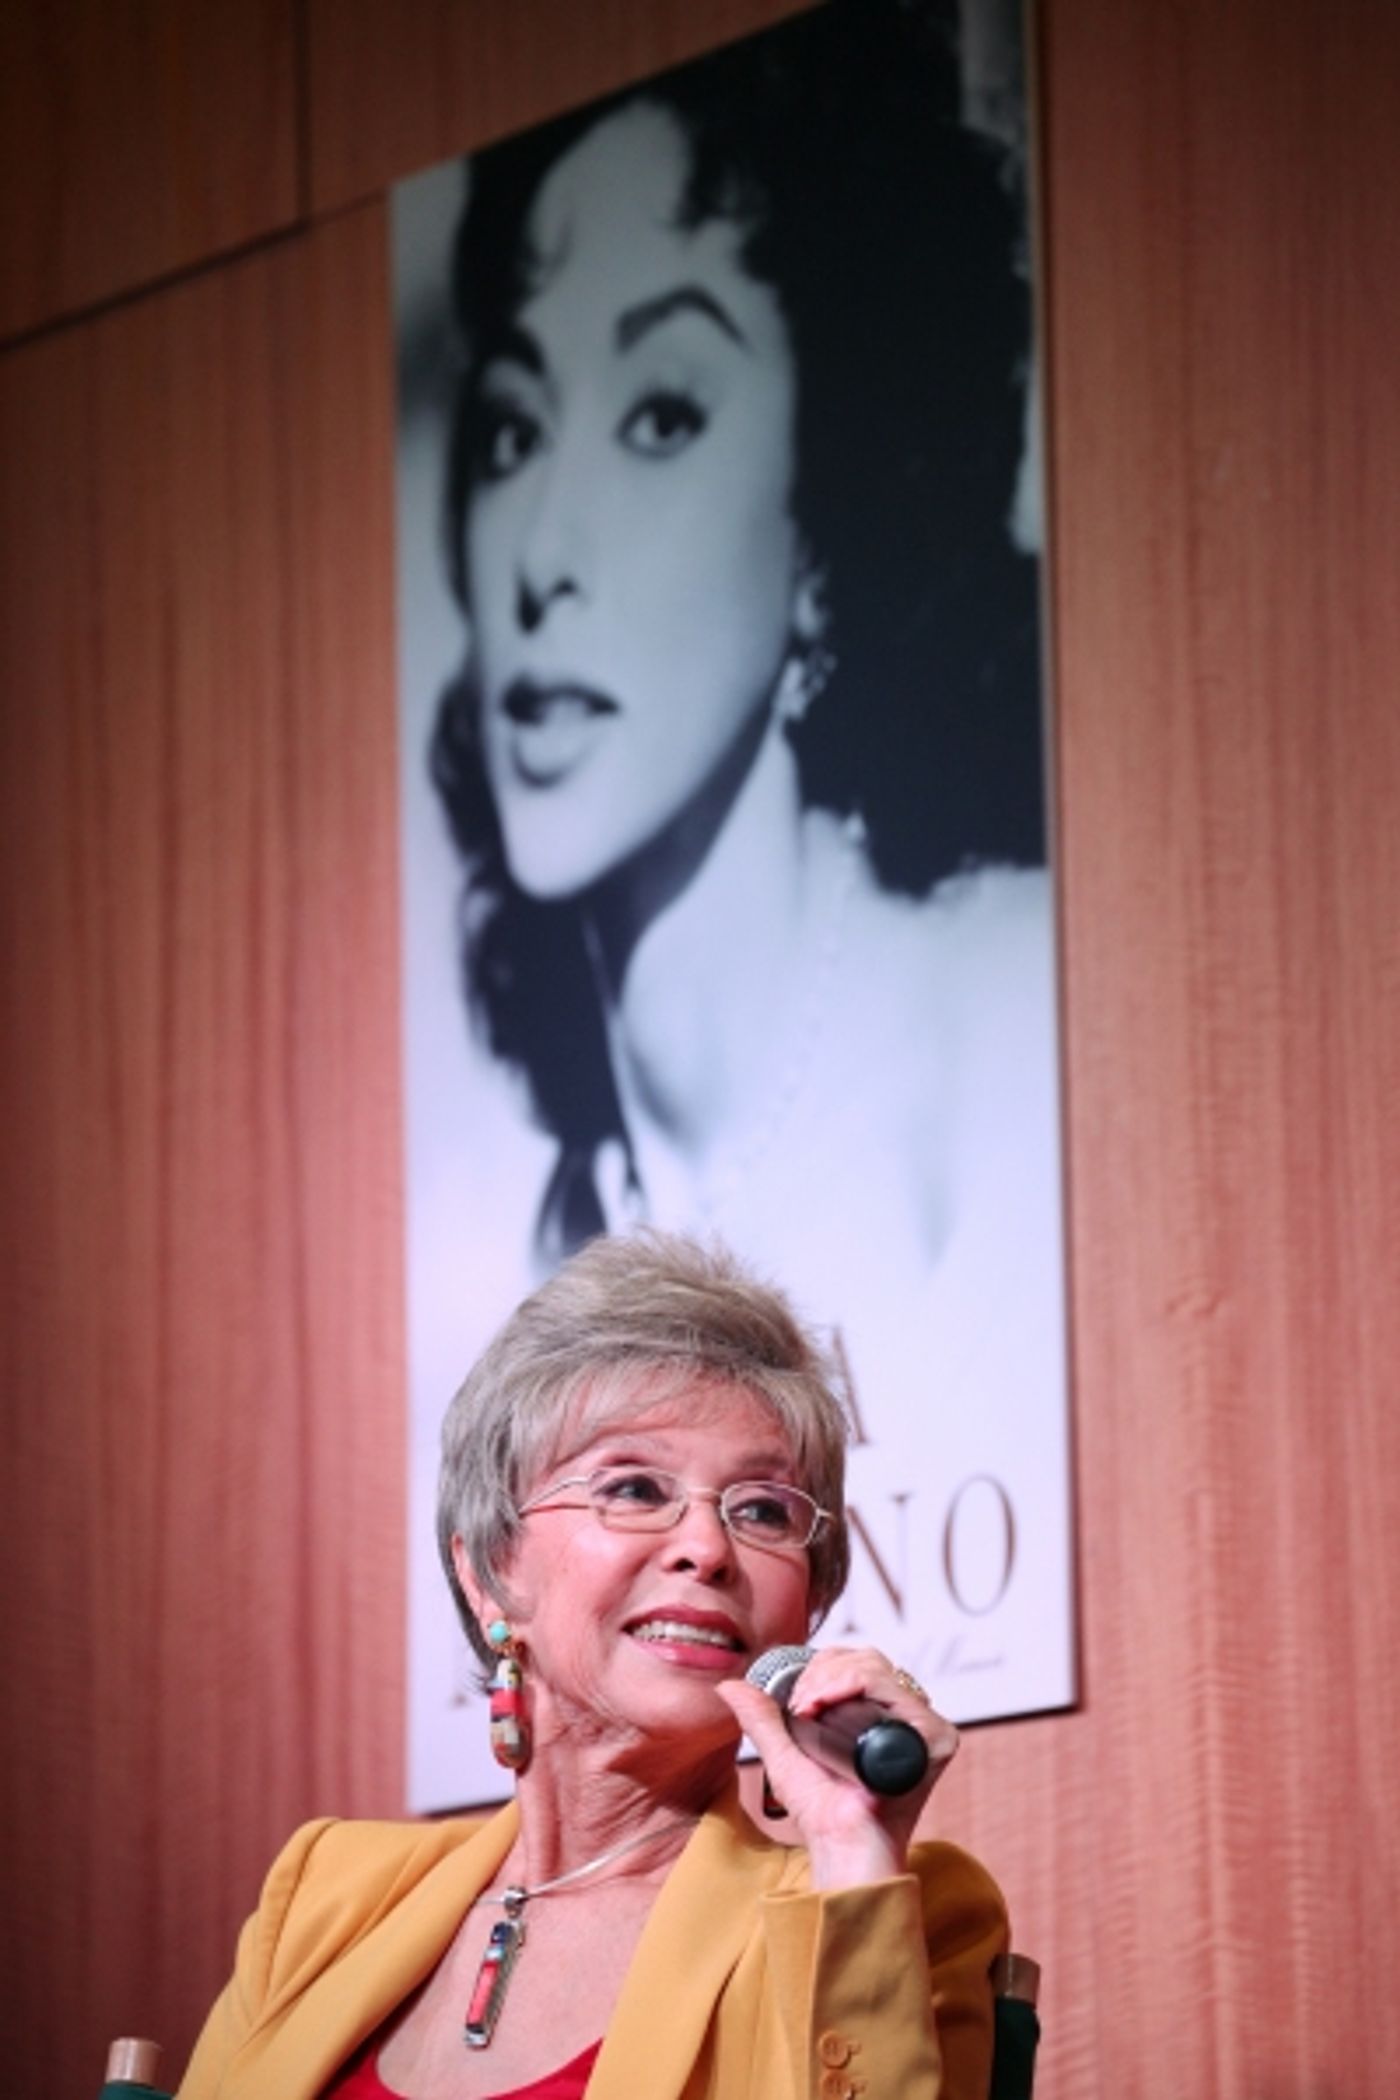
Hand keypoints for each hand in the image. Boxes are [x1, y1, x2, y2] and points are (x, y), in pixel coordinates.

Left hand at [715, 1646, 958, 1888]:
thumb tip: (730, 1686)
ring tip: (809, 1709)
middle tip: (801, 1706)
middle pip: (867, 1658)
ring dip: (831, 1678)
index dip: (822, 1668)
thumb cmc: (822, 1812)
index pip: (857, 1662)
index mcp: (881, 1717)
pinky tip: (825, 1706)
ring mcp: (923, 1727)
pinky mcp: (934, 1738)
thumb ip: (761, 1719)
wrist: (841, 1846)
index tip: (797, 1700)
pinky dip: (853, 1683)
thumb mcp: (784, 1755)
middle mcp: (907, 1719)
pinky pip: (893, 1688)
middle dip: (823, 1672)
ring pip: (876, 1666)